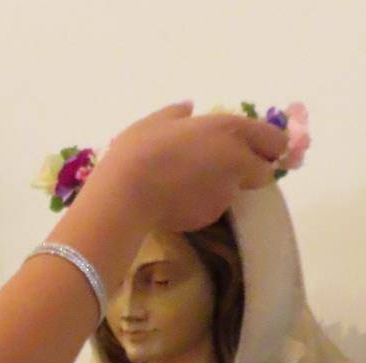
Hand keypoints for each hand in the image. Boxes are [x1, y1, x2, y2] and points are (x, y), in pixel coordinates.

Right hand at [82, 101, 288, 232]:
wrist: (125, 194)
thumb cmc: (139, 149)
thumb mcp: (154, 122)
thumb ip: (177, 113)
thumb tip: (188, 108)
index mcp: (229, 129)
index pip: (275, 140)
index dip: (267, 146)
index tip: (253, 149)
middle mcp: (238, 159)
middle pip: (264, 171)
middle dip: (250, 171)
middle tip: (222, 169)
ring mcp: (227, 191)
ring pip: (236, 190)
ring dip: (222, 187)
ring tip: (189, 185)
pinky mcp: (212, 215)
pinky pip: (213, 207)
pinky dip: (201, 203)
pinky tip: (177, 200)